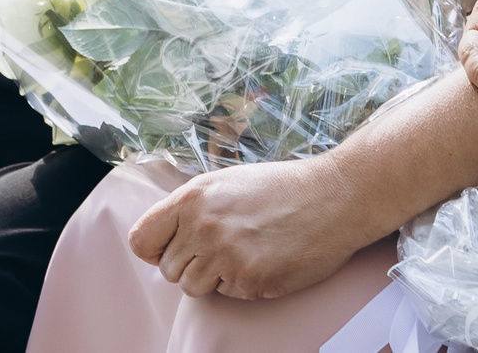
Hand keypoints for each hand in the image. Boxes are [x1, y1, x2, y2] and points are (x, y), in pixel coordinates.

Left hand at [127, 157, 385, 300]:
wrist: (336, 196)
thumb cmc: (284, 187)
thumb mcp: (228, 182)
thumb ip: (192, 208)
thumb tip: (165, 238)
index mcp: (193, 197)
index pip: (141, 239)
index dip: (155, 249)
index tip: (174, 249)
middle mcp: (204, 226)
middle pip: (169, 270)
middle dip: (193, 264)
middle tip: (227, 246)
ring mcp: (226, 255)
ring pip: (194, 288)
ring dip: (217, 277)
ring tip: (247, 251)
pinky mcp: (249, 279)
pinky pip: (228, 295)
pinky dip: (245, 283)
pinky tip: (267, 258)